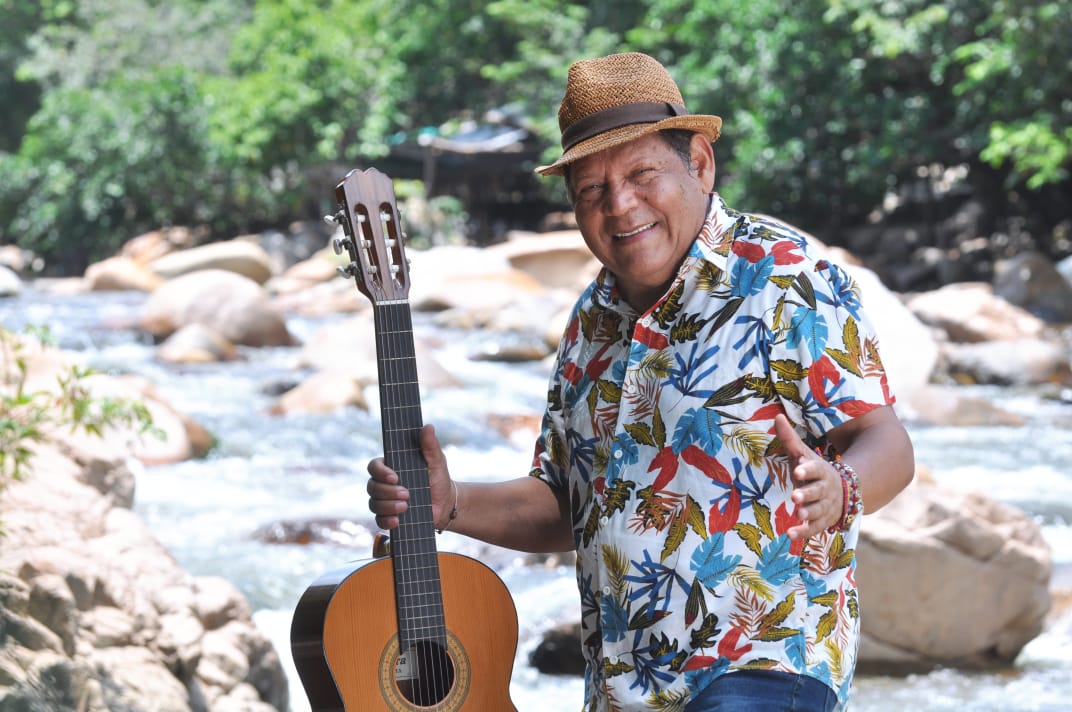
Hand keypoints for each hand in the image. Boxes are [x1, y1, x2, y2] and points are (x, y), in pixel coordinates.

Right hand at [366, 424, 455, 530]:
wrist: (446, 503)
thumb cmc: (438, 478)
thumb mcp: (437, 461)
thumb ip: (430, 445)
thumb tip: (427, 427)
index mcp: (391, 467)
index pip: (374, 466)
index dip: (380, 472)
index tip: (394, 477)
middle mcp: (384, 483)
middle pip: (372, 486)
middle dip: (388, 491)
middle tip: (407, 494)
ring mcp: (385, 501)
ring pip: (374, 503)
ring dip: (388, 506)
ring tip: (406, 506)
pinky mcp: (389, 516)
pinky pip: (379, 520)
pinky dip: (386, 521)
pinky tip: (397, 520)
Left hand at [774, 414, 843, 539]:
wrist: (842, 492)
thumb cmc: (814, 471)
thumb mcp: (804, 454)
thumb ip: (790, 438)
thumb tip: (777, 416)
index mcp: (820, 471)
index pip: (815, 469)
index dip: (807, 469)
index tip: (797, 468)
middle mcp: (825, 490)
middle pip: (817, 492)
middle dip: (807, 494)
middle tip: (795, 497)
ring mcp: (825, 507)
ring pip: (818, 511)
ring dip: (808, 513)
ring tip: (797, 514)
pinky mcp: (822, 522)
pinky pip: (813, 528)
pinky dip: (803, 532)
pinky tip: (790, 534)